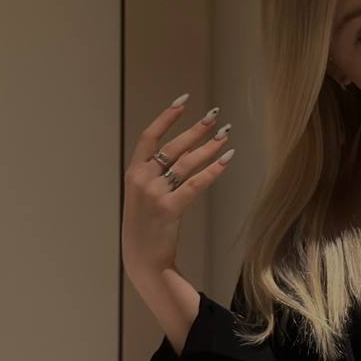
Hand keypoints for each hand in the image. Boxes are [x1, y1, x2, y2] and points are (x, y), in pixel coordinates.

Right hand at [121, 97, 234, 279]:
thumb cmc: (146, 226)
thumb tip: (187, 152)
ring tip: (226, 136)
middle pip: (174, 146)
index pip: (149, 137)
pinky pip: (195, 184)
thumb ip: (158, 174)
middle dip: (197, 129)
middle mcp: (142, 179)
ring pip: (187, 163)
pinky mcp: (169, 208)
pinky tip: (226, 160)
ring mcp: (155, 194)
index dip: (166, 117)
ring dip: (209, 147)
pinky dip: (213, 170)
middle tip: (216, 116)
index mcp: (134, 173)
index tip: (183, 101)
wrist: (142, 259)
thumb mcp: (143, 196)